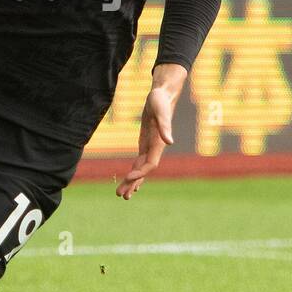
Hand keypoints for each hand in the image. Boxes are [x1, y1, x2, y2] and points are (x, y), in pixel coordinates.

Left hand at [116, 65, 185, 198]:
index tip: (128, 178)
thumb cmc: (160, 100)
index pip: (150, 164)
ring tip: (121, 194)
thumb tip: (170, 141)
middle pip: (144, 171)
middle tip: (122, 197)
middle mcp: (155, 148)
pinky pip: (140, 161)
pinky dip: (135, 171)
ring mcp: (150, 147)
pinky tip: (130, 179)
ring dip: (132, 181)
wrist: (162, 94)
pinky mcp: (145, 143)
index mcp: (159, 144)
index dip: (140, 173)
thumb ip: (165, 126)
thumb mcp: (161, 111)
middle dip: (134, 184)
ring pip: (141, 169)